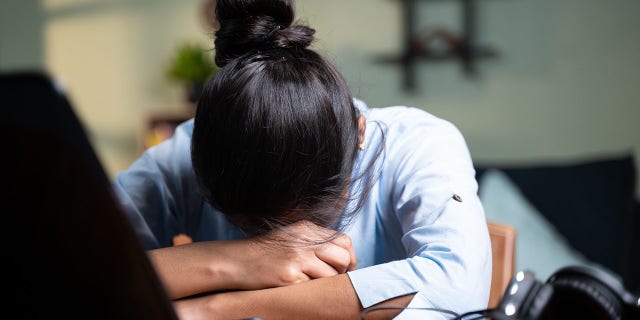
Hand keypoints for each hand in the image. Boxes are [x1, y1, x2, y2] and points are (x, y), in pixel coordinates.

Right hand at [225, 220, 356, 289]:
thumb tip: (342, 257)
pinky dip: (309, 292)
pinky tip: (297, 289)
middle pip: (342, 257)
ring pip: (331, 275)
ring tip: (312, 286)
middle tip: (333, 282)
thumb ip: (313, 242)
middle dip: (343, 273)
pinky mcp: (290, 275)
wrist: (235, 261)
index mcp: (307, 228)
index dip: (350, 258)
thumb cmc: (263, 253)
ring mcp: (298, 258)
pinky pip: (313, 288)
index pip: (344, 241)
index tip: (347, 270)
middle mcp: (305, 241)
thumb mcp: (290, 238)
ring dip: (325, 284)